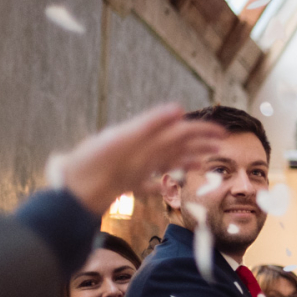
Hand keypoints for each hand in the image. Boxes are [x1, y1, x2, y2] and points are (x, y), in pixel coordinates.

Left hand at [53, 103, 224, 214]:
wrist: (73, 187)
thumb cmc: (96, 160)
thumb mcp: (124, 137)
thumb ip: (151, 123)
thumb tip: (179, 108)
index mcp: (147, 137)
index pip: (182, 130)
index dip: (203, 130)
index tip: (223, 134)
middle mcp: (144, 150)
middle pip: (178, 145)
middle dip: (200, 144)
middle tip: (221, 147)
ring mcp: (137, 167)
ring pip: (168, 162)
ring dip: (187, 161)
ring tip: (203, 164)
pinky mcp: (128, 184)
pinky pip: (150, 184)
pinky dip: (161, 184)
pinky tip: (167, 188)